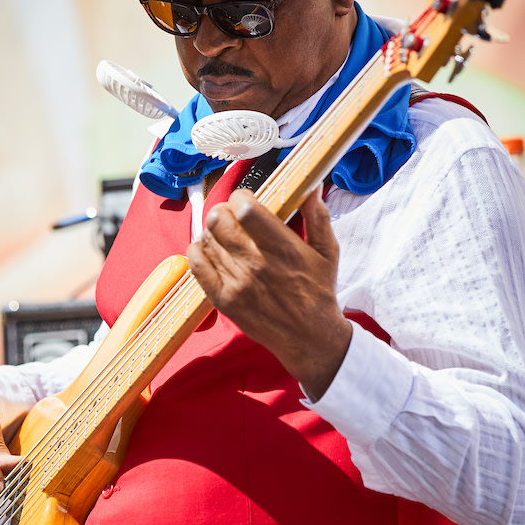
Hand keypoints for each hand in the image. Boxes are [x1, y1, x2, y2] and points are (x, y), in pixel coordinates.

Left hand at [187, 187, 351, 400]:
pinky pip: (197, 265)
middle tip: (231, 217)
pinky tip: (208, 250)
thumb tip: (312, 186)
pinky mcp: (224, 300)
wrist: (310, 338)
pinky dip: (197, 251)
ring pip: (206, 239)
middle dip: (223, 211)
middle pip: (219, 220)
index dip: (241, 197)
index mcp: (283, 248)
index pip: (245, 208)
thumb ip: (318, 216)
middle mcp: (257, 264)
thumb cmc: (319, 292)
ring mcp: (237, 283)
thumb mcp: (327, 252)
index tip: (246, 201)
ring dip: (212, 231)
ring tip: (224, 235)